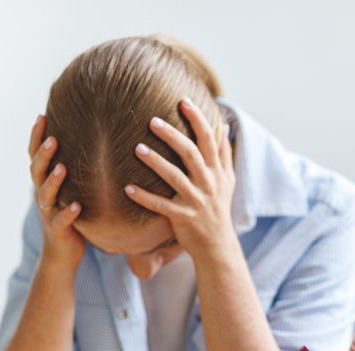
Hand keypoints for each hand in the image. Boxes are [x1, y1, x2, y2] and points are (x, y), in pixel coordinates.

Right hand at [27, 115, 84, 266]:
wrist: (63, 253)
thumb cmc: (71, 216)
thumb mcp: (70, 190)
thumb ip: (74, 169)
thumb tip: (92, 140)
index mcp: (44, 183)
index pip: (35, 156)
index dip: (35, 137)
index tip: (41, 116)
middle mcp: (42, 195)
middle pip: (37, 171)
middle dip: (43, 154)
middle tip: (52, 137)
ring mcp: (48, 213)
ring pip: (46, 194)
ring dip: (53, 180)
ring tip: (62, 167)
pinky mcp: (58, 230)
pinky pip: (61, 221)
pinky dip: (68, 213)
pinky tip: (77, 206)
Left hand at [125, 98, 235, 256]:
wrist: (217, 245)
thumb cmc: (218, 209)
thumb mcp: (227, 181)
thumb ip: (224, 154)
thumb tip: (223, 127)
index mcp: (217, 172)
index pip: (209, 139)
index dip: (198, 119)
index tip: (183, 101)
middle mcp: (208, 183)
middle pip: (191, 153)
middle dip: (172, 135)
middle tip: (152, 120)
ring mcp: (196, 201)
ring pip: (175, 177)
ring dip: (156, 162)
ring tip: (137, 148)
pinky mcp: (183, 217)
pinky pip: (161, 205)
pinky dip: (144, 197)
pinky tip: (127, 188)